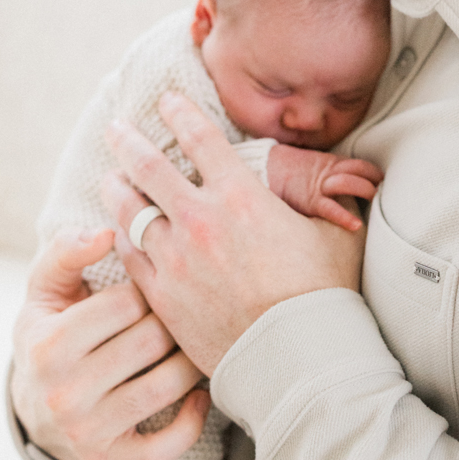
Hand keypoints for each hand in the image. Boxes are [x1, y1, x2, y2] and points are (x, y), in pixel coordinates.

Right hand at [11, 229, 210, 459]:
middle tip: (186, 311)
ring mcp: (86, 434)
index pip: (125, 303)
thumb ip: (67, 251)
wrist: (35, 405)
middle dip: (173, 321)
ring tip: (193, 344)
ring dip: (190, 362)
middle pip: (150, 342)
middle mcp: (63, 394)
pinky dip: (193, 419)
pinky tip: (198, 395)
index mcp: (48, 345)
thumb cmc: (51, 329)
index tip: (152, 287)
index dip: (147, 288)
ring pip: (165, 386)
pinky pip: (166, 447)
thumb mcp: (46, 288)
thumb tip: (105, 232)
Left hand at [103, 92, 366, 375]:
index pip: (200, 137)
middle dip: (128, 141)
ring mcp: (176, 260)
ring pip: (129, 212)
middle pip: (148, 167)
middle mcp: (201, 221)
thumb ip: (328, 199)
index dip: (179, 111)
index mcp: (242, 196)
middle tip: (116, 129)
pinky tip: (121, 232)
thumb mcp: (334, 234)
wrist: (297, 361)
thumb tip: (348, 179)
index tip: (167, 99)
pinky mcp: (162, 297)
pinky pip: (129, 256)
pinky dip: (122, 238)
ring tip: (110, 179)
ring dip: (116, 189)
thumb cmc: (322, 296)